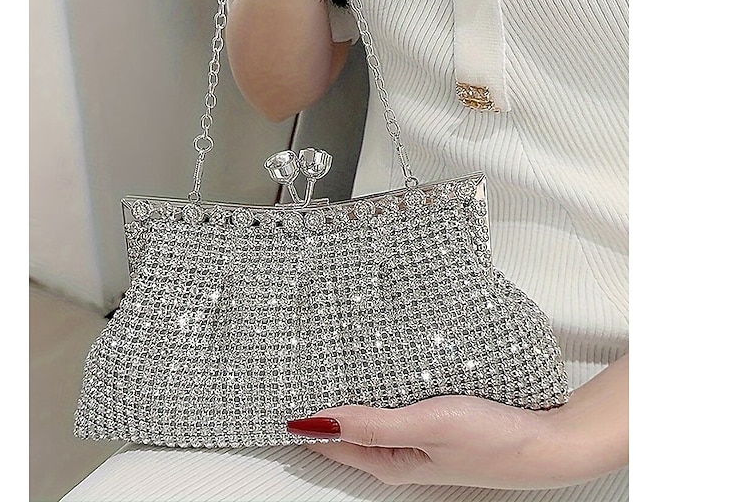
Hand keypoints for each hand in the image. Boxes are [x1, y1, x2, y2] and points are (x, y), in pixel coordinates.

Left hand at [291, 354, 628, 489]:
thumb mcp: (425, 426)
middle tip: (293, 371)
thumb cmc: (494, 440)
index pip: (328, 443)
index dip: (301, 422)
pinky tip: (377, 368)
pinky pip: (394, 404)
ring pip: (369, 415)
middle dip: (319, 406)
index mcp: (389, 463)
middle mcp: (399, 453)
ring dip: (349, 394)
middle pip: (345, 431)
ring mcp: (419, 437)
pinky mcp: (436, 420)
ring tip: (325, 363)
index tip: (276, 397)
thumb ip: (371, 425)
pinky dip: (378, 388)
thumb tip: (317, 423)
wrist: (550, 440)